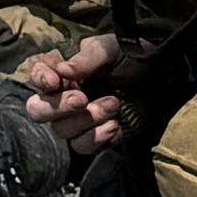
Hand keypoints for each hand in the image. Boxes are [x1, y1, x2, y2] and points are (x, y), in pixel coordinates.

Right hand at [26, 35, 125, 154]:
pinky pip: (82, 146)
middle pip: (38, 111)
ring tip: (114, 104)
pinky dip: (97, 138)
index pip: (36, 77)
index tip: (55, 81)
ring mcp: (76, 120)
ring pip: (62, 131)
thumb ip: (85, 59)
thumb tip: (63, 70)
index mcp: (61, 72)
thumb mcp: (108, 49)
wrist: (160, 75)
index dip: (40, 79)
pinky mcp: (94, 137)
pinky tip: (115, 125)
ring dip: (87, 120)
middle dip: (59, 107)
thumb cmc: (130, 56)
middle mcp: (62, 97)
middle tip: (82, 99)